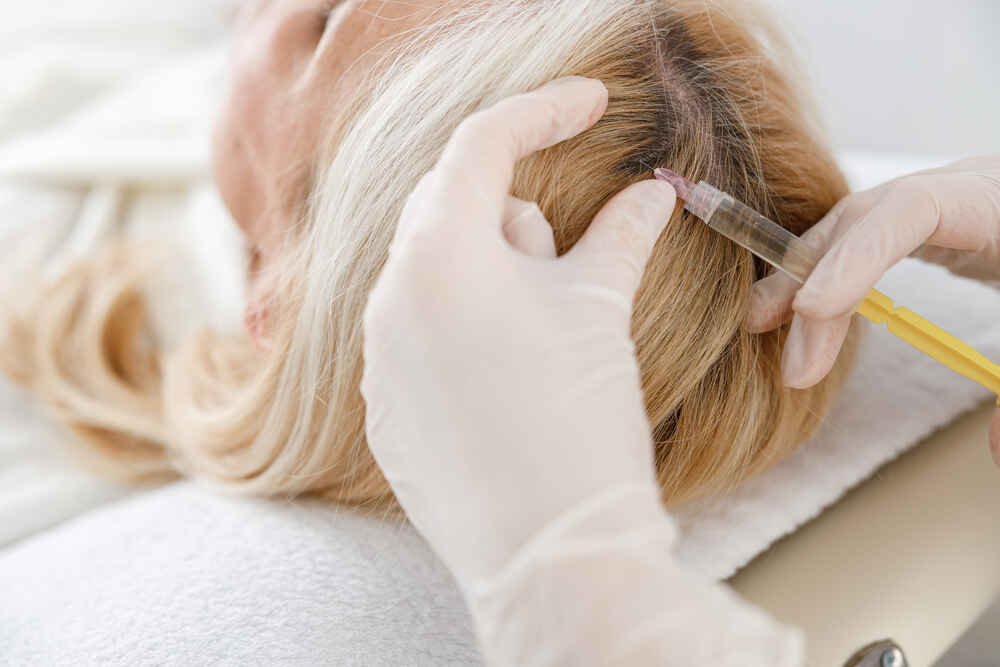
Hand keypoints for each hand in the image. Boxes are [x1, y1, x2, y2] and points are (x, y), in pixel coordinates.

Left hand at [360, 77, 676, 586]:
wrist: (552, 554)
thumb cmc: (580, 423)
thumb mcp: (601, 311)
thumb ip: (622, 233)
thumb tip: (652, 192)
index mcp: (438, 254)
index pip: (483, 144)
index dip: (543, 110)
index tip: (590, 101)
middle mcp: (388, 298)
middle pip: (451, 209)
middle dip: (515, 213)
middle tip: (567, 260)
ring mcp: (378, 359)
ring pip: (434, 276)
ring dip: (491, 276)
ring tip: (544, 336)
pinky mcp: (385, 411)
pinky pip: (420, 337)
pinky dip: (465, 332)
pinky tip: (511, 383)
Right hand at [746, 156, 999, 463]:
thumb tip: (997, 452)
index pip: (911, 209)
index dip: (853, 257)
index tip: (811, 313)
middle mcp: (967, 189)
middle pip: (867, 220)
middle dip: (815, 284)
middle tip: (791, 364)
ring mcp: (948, 202)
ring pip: (856, 227)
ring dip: (807, 279)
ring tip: (764, 327)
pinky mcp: (941, 222)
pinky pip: (866, 240)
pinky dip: (830, 275)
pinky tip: (804, 310)